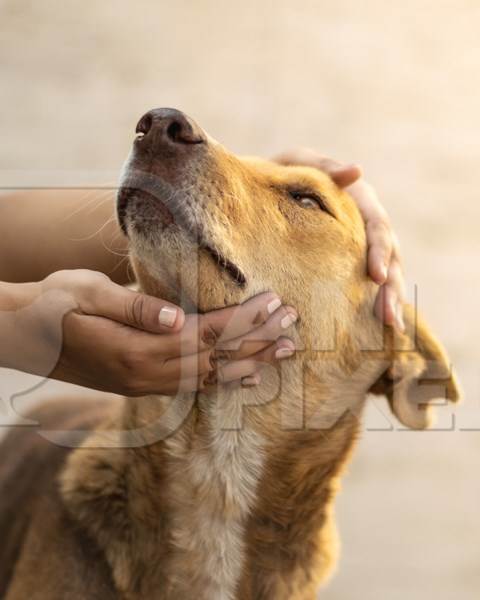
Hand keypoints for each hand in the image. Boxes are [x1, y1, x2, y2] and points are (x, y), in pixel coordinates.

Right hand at [0, 270, 296, 395]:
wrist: (21, 335)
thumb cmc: (52, 304)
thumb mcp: (85, 293)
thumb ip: (133, 307)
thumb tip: (178, 316)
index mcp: (137, 347)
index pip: (206, 333)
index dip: (243, 319)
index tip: (275, 302)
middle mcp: (146, 372)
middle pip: (216, 358)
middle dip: (257, 341)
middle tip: (293, 326)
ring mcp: (144, 384)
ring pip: (209, 377)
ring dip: (249, 364)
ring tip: (283, 352)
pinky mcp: (140, 384)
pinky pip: (192, 388)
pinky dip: (224, 381)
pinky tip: (245, 378)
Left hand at [274, 149, 405, 330]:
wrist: (270, 189)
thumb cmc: (283, 174)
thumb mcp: (298, 163)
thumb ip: (324, 167)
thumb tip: (356, 171)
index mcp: (359, 199)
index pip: (377, 225)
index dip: (379, 250)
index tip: (376, 277)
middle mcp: (366, 224)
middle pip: (389, 255)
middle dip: (391, 286)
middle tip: (389, 316)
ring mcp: (361, 245)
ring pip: (386, 273)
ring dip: (389, 300)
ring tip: (391, 327)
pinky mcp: (350, 262)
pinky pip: (368, 284)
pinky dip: (373, 303)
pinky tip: (378, 328)